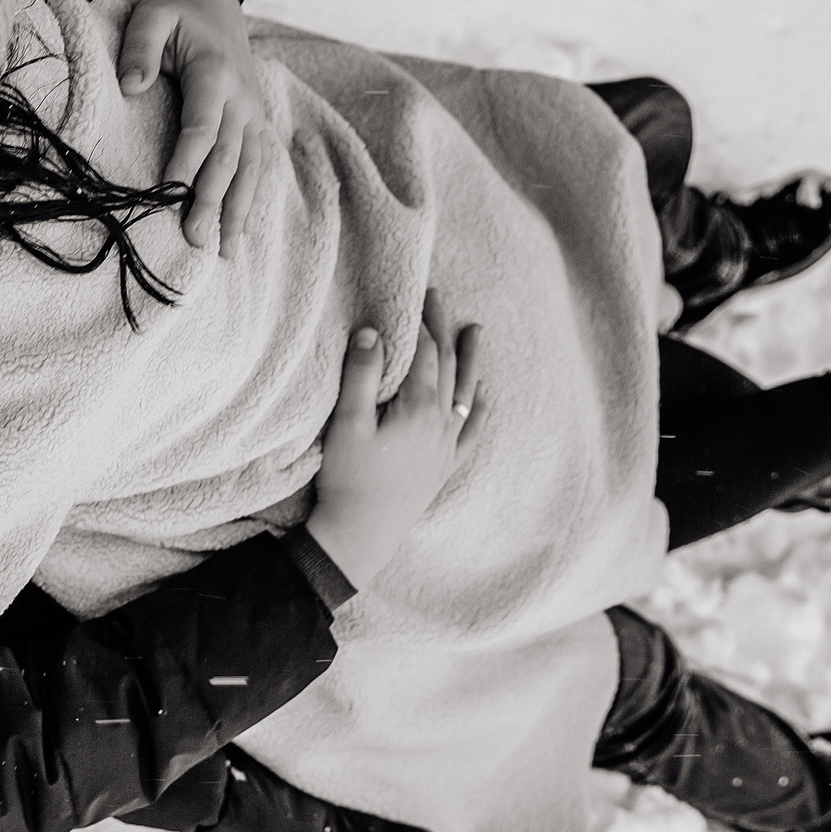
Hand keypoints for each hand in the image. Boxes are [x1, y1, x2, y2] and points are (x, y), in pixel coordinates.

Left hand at [120, 0, 269, 253]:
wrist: (215, 0)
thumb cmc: (175, 12)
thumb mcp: (152, 15)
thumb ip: (140, 48)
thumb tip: (131, 87)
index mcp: (215, 72)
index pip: (201, 126)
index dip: (187, 161)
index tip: (169, 193)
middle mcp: (242, 97)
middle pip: (227, 156)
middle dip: (211, 200)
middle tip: (194, 239)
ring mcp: (254, 111)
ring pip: (250, 167)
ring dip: (238, 209)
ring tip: (225, 251)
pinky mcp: (257, 121)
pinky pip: (259, 164)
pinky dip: (252, 197)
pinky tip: (241, 229)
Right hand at [306, 293, 483, 585]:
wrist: (361, 535)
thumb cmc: (349, 479)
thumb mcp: (347, 424)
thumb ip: (361, 375)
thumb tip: (371, 331)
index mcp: (418, 408)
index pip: (425, 353)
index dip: (420, 323)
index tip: (414, 296)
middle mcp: (440, 423)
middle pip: (448, 365)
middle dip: (444, 330)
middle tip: (438, 299)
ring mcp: (446, 446)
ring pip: (466, 393)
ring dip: (471, 360)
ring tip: (476, 332)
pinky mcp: (444, 466)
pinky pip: (471, 432)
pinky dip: (478, 410)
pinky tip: (483, 398)